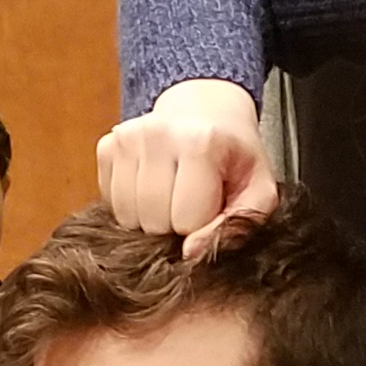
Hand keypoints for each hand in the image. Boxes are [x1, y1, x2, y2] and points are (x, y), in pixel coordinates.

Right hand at [93, 79, 274, 256]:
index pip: (187, 222)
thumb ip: (236, 226)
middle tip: (191, 202)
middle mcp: (157, 135)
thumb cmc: (234, 156)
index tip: (212, 205)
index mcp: (200, 143)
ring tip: (172, 195)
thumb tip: (190, 253)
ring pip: (127, 217)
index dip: (202, 226)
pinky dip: (131, 206)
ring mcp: (127, 138)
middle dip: (174, 225)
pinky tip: (151, 187)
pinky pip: (110, 203)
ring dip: (150, 218)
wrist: (207, 111)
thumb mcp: (258, 191)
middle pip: (153, 221)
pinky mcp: (107, 145)